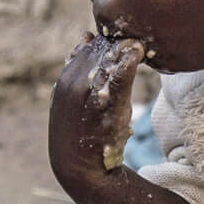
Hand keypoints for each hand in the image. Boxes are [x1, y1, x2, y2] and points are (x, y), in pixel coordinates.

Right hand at [47, 35, 143, 185]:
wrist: (77, 167)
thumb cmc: (79, 132)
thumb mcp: (70, 98)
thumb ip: (78, 68)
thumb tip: (86, 36)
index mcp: (65, 79)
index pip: (86, 47)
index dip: (105, 43)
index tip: (122, 44)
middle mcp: (73, 81)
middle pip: (99, 50)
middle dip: (117, 43)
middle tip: (137, 40)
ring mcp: (89, 91)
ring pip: (109, 58)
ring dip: (124, 48)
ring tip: (138, 46)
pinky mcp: (108, 103)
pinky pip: (120, 75)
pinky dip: (129, 60)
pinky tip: (138, 52)